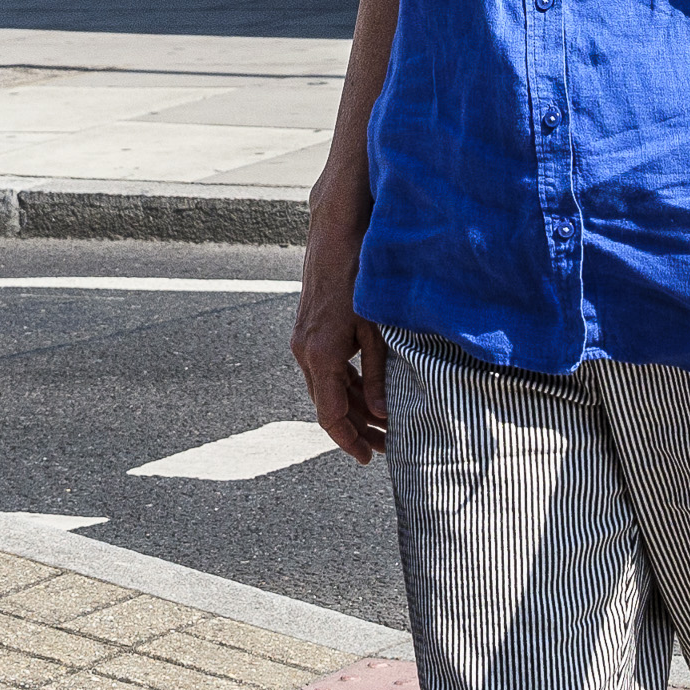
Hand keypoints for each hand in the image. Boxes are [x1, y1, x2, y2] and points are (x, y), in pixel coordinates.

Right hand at [290, 275, 388, 462]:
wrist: (336, 231)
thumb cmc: (359, 274)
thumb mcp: (376, 328)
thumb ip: (378, 373)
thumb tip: (382, 413)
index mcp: (320, 355)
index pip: (330, 414)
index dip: (348, 441)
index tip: (367, 458)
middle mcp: (305, 352)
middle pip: (328, 406)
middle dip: (356, 430)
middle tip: (385, 448)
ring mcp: (304, 341)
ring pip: (327, 388)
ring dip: (353, 408)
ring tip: (382, 425)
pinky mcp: (310, 331)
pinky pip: (326, 369)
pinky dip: (347, 385)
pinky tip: (369, 393)